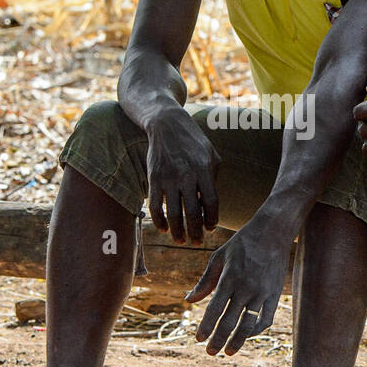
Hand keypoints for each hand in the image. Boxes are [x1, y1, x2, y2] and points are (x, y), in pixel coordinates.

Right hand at [146, 108, 220, 244]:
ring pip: (174, 214)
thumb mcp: (211, 154)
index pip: (211, 202)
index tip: (211, 228)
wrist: (166, 123)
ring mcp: (168, 177)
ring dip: (178, 232)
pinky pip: (156, 206)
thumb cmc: (193, 141)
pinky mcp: (153, 177)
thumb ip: (213, 179)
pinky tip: (165, 229)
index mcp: (204, 169)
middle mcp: (187, 174)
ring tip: (181, 241)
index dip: (212, 219)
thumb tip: (209, 207)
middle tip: (197, 242)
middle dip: (196, 232)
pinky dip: (160, 221)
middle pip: (192, 212)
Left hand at [184, 221, 289, 355]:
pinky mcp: (274, 294)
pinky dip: (256, 330)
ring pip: (248, 324)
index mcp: (229, 278)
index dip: (206, 326)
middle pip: (229, 321)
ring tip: (228, 352)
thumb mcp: (219, 258)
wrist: (273, 232)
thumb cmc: (242, 243)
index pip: (214, 309)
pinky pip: (266, 318)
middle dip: (218, 339)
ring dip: (237, 341)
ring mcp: (262, 292)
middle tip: (210, 352)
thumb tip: (188, 300)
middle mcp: (245, 288)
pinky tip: (247, 336)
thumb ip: (204, 281)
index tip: (199, 339)